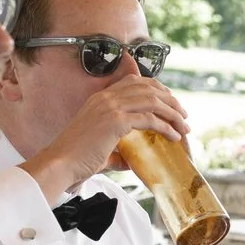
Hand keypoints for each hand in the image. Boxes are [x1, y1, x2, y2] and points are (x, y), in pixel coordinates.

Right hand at [20, 76, 190, 203]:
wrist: (61, 163)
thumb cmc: (76, 158)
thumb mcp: (100, 147)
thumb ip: (117, 151)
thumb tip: (131, 161)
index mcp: (101, 98)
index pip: (134, 82)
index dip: (156, 88)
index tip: (170, 102)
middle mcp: (106, 98)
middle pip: (148, 88)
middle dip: (170, 100)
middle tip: (183, 115)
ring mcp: (110, 107)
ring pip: (152, 101)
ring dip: (172, 113)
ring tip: (184, 126)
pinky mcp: (116, 121)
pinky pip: (149, 119)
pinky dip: (165, 127)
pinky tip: (174, 136)